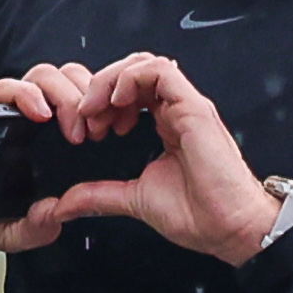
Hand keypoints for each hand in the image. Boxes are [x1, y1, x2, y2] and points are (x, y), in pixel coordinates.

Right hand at [0, 67, 97, 255]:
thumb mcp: (6, 232)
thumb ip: (33, 230)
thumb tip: (56, 216)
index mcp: (48, 145)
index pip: (86, 108)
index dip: (105, 111)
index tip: (116, 132)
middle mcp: (32, 122)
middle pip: (73, 82)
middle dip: (91, 98)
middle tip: (96, 131)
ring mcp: (8, 113)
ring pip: (46, 76)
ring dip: (64, 94)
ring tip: (72, 127)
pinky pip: (7, 86)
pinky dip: (26, 94)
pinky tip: (38, 113)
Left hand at [28, 51, 273, 268]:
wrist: (227, 228)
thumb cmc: (198, 214)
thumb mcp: (133, 199)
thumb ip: (99, 194)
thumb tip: (64, 204)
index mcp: (166, 126)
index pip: (129, 92)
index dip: (100, 103)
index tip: (85, 131)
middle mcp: (176, 111)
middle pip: (133, 72)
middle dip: (100, 88)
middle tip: (84, 118)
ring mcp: (185, 106)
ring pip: (143, 64)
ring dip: (111, 80)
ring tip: (96, 108)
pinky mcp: (193, 107)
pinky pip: (160, 71)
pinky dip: (131, 79)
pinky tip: (116, 102)